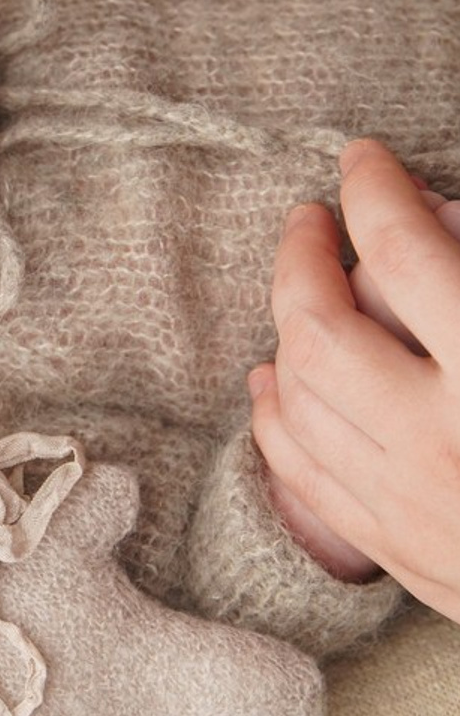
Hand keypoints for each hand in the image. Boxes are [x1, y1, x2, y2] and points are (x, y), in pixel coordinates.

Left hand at [250, 140, 459, 622]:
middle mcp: (446, 443)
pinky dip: (276, 419)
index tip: (363, 159)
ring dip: (281, 332)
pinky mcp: (401, 556)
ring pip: (296, 401)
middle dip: (300, 258)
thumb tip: (446, 218)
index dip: (376, 192)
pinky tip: (274, 384)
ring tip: (293, 291)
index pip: (409, 256)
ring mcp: (413, 507)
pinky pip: (301, 475)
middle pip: (320, 329)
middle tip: (308, 219)